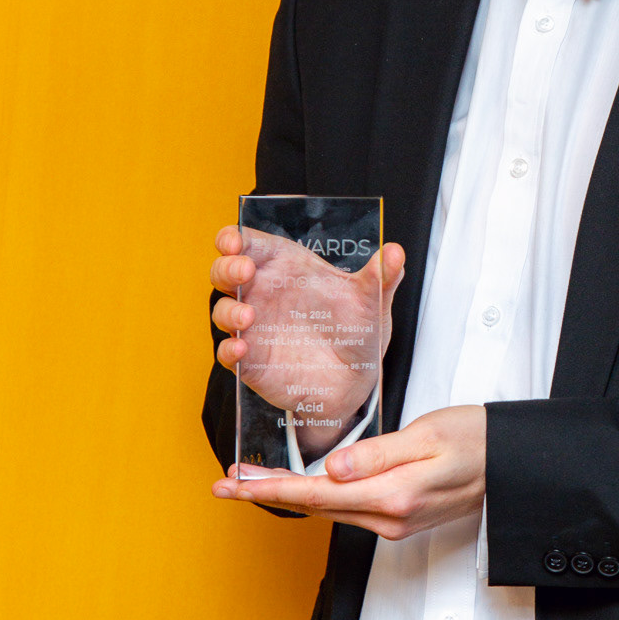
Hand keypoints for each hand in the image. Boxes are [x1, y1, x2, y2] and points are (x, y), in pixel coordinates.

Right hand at [210, 226, 405, 459]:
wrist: (358, 381)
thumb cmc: (357, 330)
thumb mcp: (372, 301)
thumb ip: (381, 277)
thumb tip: (396, 252)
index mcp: (286, 268)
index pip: (249, 243)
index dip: (233, 239)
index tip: (234, 242)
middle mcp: (263, 293)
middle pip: (225, 271)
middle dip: (226, 268)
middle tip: (243, 272)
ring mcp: (254, 327)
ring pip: (222, 310)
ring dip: (228, 310)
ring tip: (248, 316)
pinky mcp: (251, 360)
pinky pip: (228, 352)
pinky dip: (229, 349)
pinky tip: (242, 348)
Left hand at [212, 405, 486, 539]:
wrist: (514, 463)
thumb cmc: (477, 440)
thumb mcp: (427, 436)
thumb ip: (377, 455)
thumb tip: (331, 471)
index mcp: (393, 495)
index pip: (315, 496)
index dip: (269, 489)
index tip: (233, 483)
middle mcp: (390, 517)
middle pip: (313, 508)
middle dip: (267, 494)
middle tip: (226, 482)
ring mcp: (395, 522)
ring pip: (328, 511)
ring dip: (288, 497)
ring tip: (252, 481)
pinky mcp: (400, 518)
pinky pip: (347, 510)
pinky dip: (316, 500)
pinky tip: (301, 488)